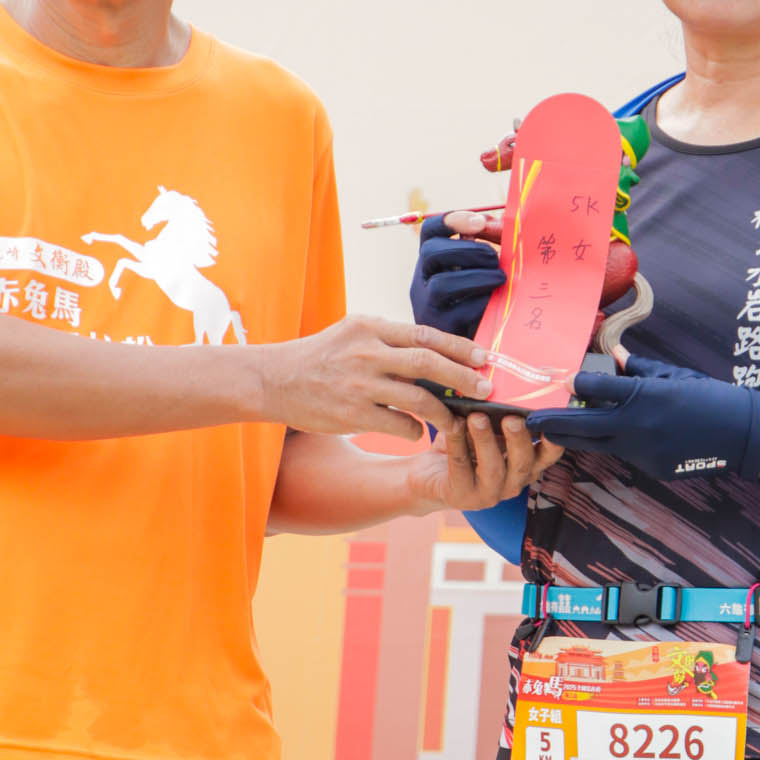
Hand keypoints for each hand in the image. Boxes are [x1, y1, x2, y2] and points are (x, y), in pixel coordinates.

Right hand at [254, 315, 491, 440]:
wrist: (273, 380)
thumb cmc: (320, 357)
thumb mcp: (352, 333)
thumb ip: (389, 340)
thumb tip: (435, 351)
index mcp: (370, 327)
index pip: (424, 335)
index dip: (458, 347)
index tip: (484, 357)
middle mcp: (366, 352)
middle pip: (427, 363)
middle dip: (463, 376)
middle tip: (486, 388)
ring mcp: (359, 384)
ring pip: (417, 398)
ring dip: (444, 412)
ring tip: (457, 421)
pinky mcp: (351, 413)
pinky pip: (398, 424)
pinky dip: (414, 430)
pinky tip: (418, 432)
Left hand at [406, 414, 563, 514]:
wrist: (428, 476)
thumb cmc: (465, 447)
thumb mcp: (487, 432)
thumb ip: (500, 418)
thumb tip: (503, 386)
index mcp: (524, 466)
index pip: (546, 457)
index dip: (553, 443)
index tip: (553, 423)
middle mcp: (511, 484)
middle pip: (523, 464)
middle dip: (518, 440)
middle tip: (512, 418)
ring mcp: (487, 494)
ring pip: (492, 468)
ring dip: (486, 441)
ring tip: (477, 417)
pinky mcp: (460, 497)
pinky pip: (461, 468)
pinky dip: (457, 444)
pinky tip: (453, 425)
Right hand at [410, 213, 505, 339]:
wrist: (471, 353)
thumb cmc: (481, 305)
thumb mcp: (479, 273)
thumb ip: (485, 249)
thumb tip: (494, 225)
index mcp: (431, 264)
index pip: (430, 232)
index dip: (452, 221)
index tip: (479, 222)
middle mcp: (421, 282)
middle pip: (431, 253)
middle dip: (468, 250)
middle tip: (494, 258)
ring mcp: (426, 307)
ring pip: (442, 284)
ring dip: (477, 277)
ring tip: (501, 279)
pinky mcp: (441, 331)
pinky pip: (459, 312)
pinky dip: (481, 302)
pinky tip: (496, 303)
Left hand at [527, 354, 759, 480]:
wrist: (744, 435)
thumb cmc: (711, 397)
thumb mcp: (673, 375)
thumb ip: (638, 369)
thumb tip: (614, 355)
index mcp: (644, 395)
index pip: (595, 387)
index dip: (576, 383)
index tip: (563, 379)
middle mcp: (638, 425)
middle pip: (582, 426)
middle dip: (552, 422)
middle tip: (528, 418)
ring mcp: (643, 451)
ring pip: (596, 445)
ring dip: (574, 438)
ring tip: (550, 431)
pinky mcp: (650, 467)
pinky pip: (621, 453)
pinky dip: (611, 444)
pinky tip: (601, 437)